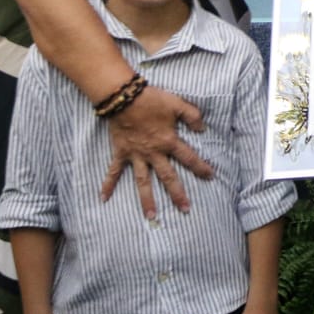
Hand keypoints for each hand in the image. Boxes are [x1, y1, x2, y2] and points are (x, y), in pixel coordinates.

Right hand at [101, 85, 213, 217]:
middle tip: (185, 210)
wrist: (124, 98)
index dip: (201, 167)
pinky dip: (108, 184)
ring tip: (151, 216)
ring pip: (143, 181)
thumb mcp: (178, 103)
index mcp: (169, 141)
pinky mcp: (121, 153)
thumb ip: (193, 116)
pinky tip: (103, 198)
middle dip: (177, 194)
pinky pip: (114, 171)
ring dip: (146, 199)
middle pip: (168, 177)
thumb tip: (203, 129)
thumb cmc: (152, 100)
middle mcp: (154, 153)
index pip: (189, 157)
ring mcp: (136, 155)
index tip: (210, 177)